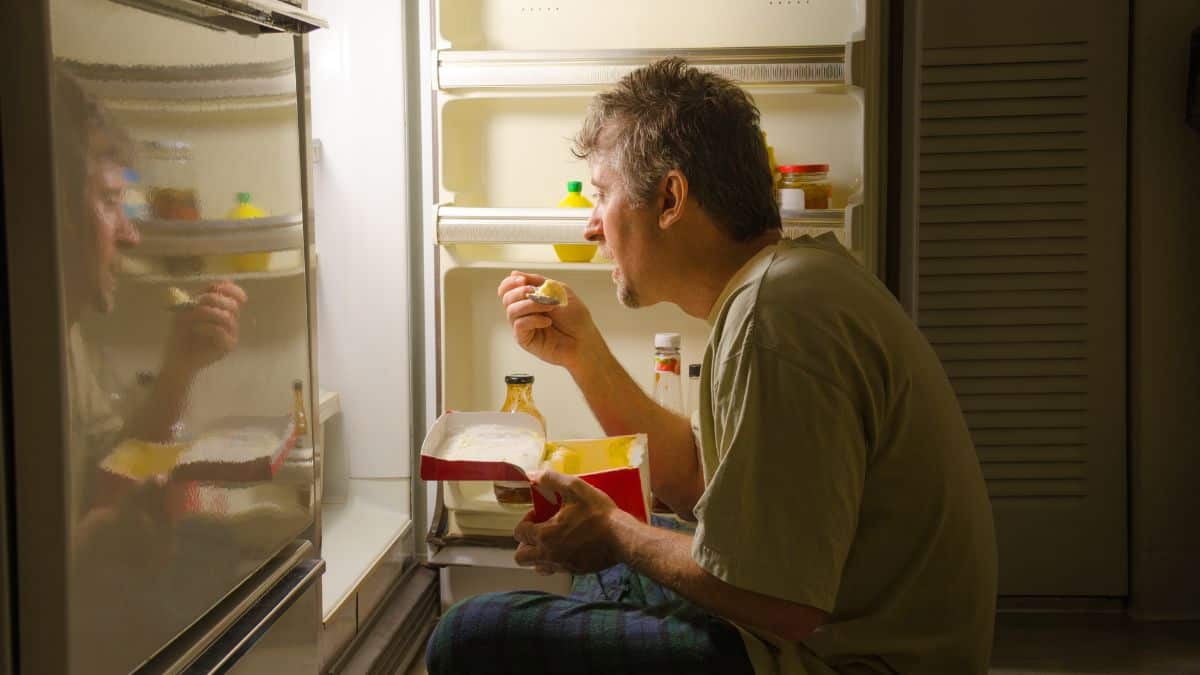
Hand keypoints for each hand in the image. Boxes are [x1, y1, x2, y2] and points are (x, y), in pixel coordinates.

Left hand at [162, 281, 246, 375]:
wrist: (177, 357)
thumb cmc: (181, 334)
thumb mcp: (186, 310)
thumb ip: (200, 298)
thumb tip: (213, 288)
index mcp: (222, 309)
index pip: (235, 295)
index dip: (231, 289)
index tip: (219, 288)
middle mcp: (230, 320)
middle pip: (232, 305)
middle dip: (213, 300)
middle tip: (196, 304)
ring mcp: (231, 334)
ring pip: (227, 317)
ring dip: (207, 313)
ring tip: (192, 318)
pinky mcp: (228, 346)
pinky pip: (221, 331)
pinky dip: (206, 327)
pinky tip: (196, 329)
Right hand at [498, 272, 602, 371]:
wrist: (584, 340)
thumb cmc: (575, 318)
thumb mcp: (559, 291)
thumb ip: (537, 281)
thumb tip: (514, 274)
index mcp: (530, 298)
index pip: (508, 288)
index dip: (511, 282)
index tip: (523, 280)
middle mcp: (524, 311)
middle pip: (506, 298)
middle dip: (521, 292)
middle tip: (538, 293)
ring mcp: (524, 326)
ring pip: (512, 310)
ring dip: (531, 305)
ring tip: (550, 307)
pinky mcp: (525, 339)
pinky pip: (519, 325)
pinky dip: (533, 320)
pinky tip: (547, 322)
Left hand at [514, 470, 629, 574]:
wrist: (621, 537)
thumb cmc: (597, 513)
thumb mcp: (575, 488)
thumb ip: (551, 479)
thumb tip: (532, 474)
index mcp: (544, 535)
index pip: (520, 532)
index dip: (526, 520)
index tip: (538, 513)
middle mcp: (548, 554)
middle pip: (521, 556)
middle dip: (525, 543)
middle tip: (539, 531)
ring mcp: (561, 566)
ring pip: (537, 567)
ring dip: (538, 555)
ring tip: (551, 541)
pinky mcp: (574, 571)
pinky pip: (555, 571)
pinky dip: (554, 562)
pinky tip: (567, 549)